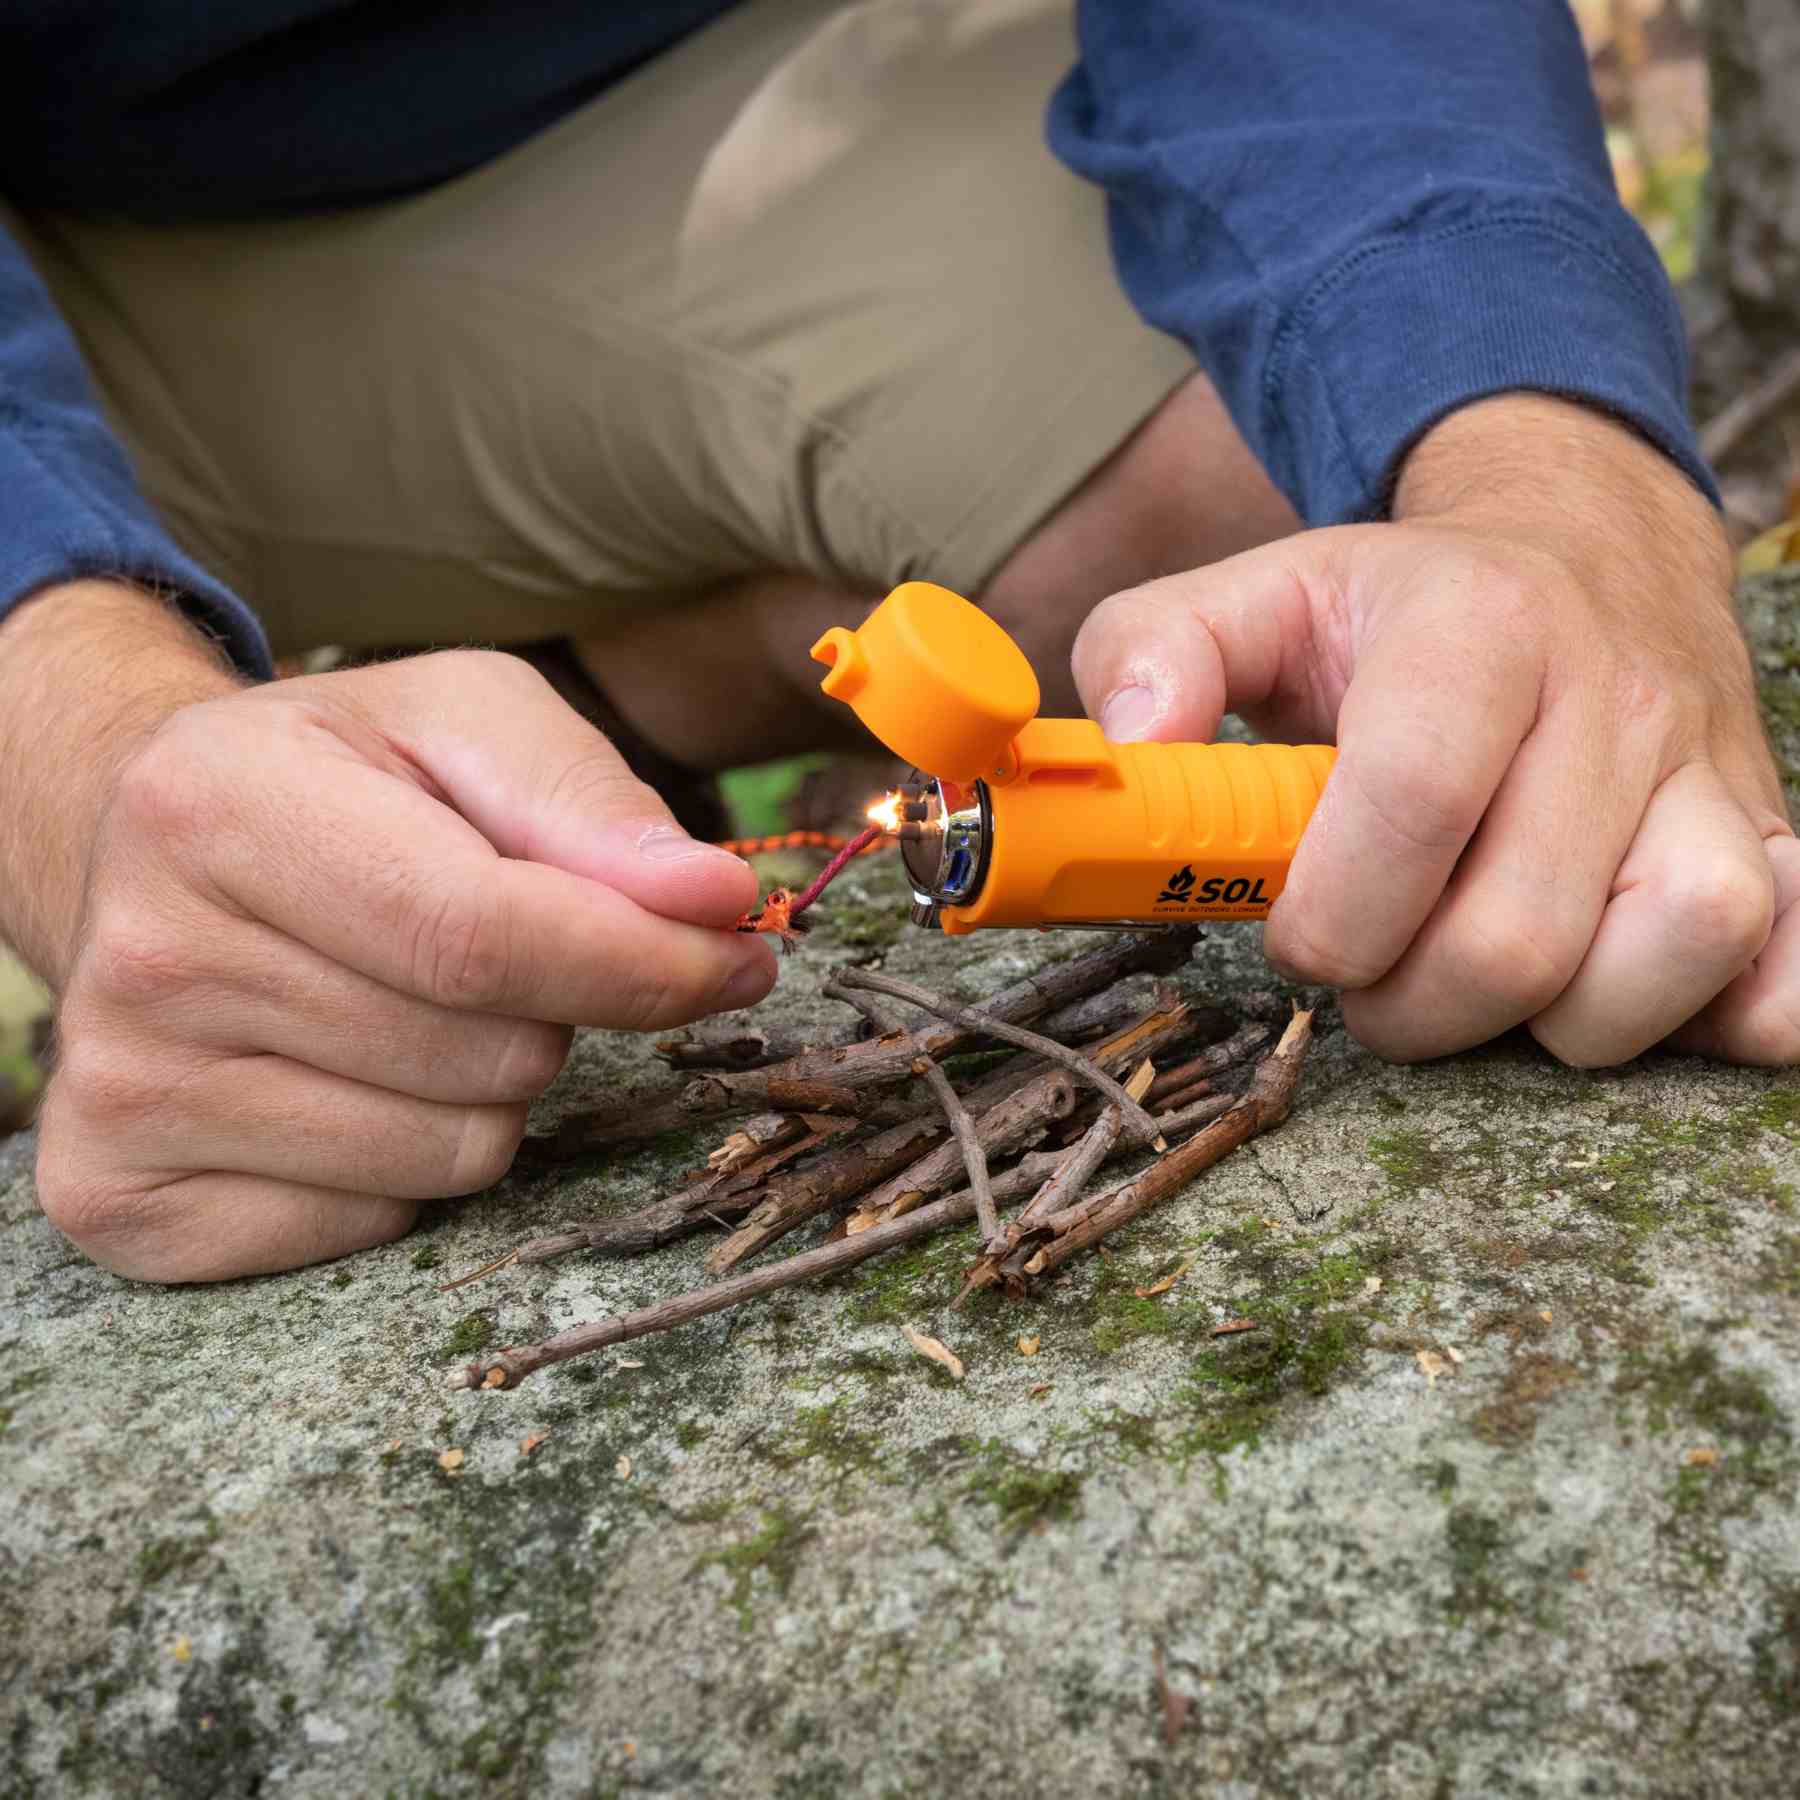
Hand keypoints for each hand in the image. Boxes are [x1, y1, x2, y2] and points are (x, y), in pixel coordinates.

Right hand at [5, 588, 772, 1278]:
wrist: (159, 853)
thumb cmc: (344, 778)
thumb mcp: (464, 723)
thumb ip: (592, 804)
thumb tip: (715, 904)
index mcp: (220, 805)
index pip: (478, 935)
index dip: (642, 964)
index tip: (738, 957)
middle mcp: (145, 958)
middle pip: (486, 1056)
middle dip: (558, 1013)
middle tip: (498, 948)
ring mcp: (120, 1094)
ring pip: (453, 1156)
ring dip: (492, 1090)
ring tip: (413, 1003)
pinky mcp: (125, 1201)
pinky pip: (379, 1224)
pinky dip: (409, 1166)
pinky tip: (345, 1077)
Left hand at [1072, 394, 1799, 1066]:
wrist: (1584, 558)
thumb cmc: (1400, 612)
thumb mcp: (1258, 595)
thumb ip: (1152, 647)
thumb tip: (1131, 743)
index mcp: (1476, 629)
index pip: (1412, 801)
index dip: (1332, 914)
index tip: (1295, 936)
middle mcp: (1616, 698)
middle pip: (1519, 932)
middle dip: (1410, 1004)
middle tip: (1371, 975)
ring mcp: (1711, 776)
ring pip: (1681, 948)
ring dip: (1555, 1021)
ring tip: (1485, 981)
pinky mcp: (1773, 844)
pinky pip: (1793, 977)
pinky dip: (1717, 1021)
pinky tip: (1613, 991)